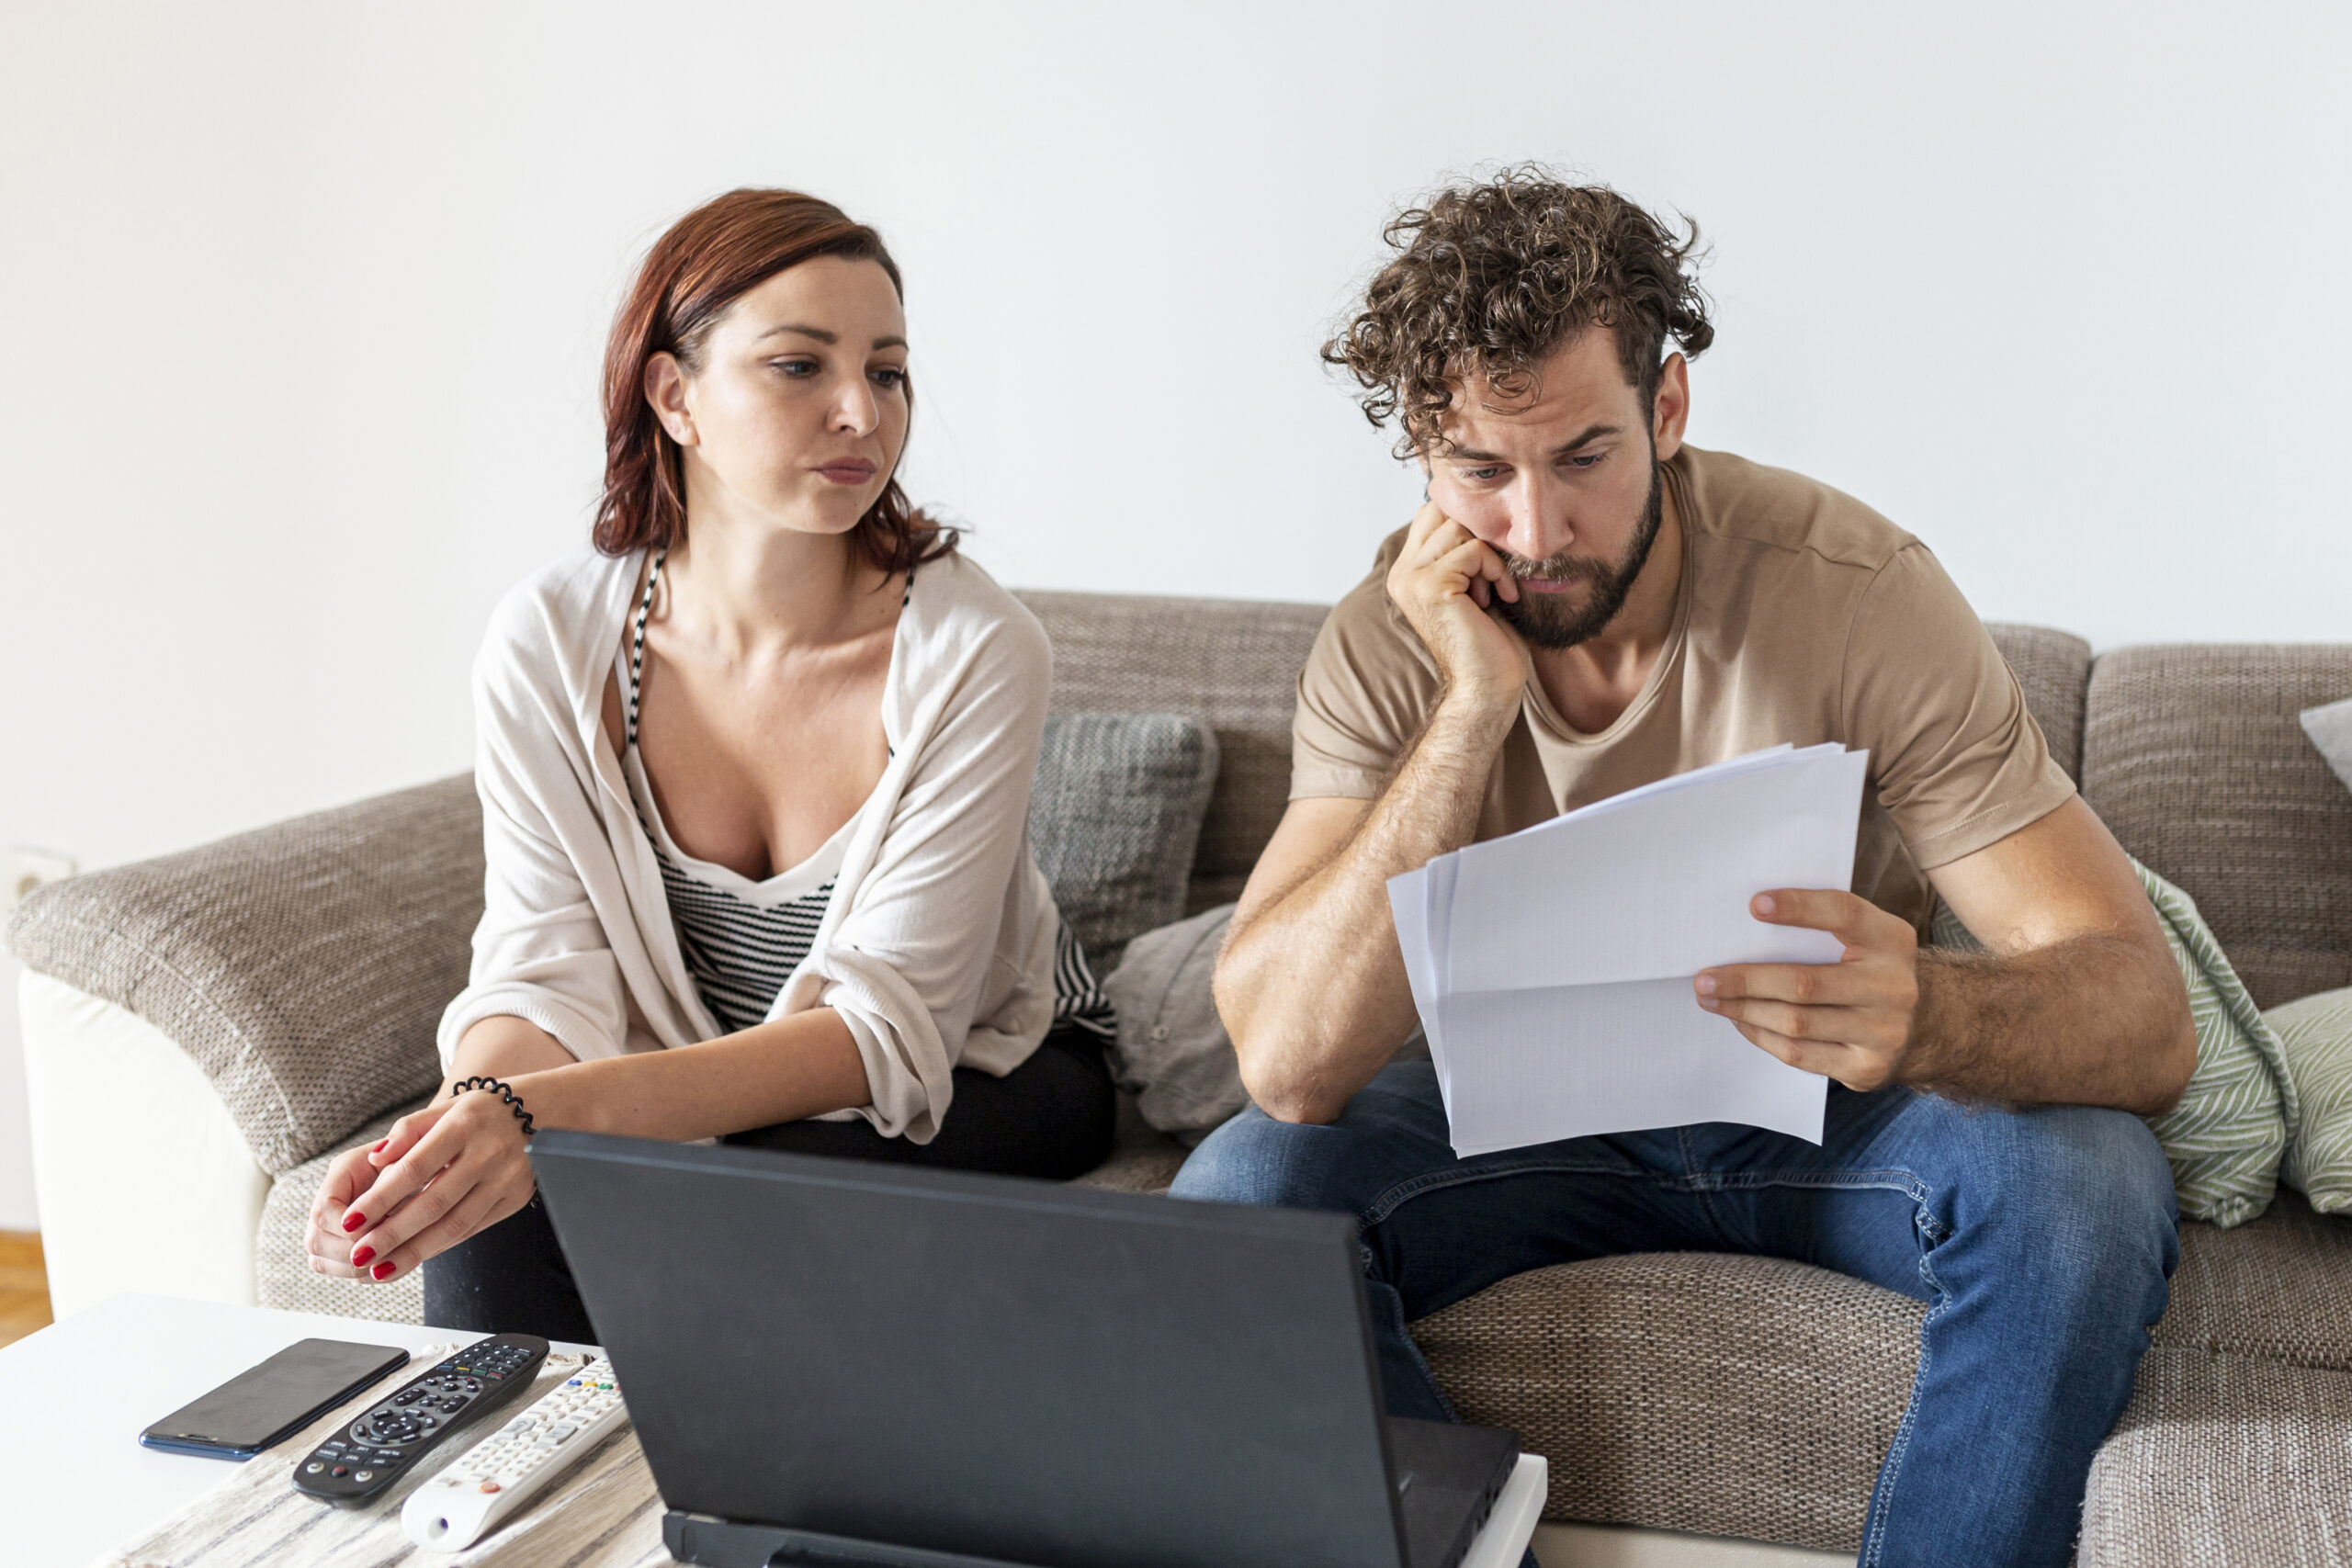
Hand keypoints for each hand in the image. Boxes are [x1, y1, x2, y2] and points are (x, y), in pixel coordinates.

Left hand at [305, 1089, 538, 1283]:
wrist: (546, 1110)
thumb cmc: (483, 1111)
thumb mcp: (447, 1106)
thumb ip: (409, 1130)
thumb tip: (376, 1159)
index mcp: (463, 1125)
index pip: (415, 1167)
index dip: (381, 1197)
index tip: (349, 1221)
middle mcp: (487, 1153)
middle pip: (434, 1202)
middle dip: (392, 1233)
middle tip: (358, 1256)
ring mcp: (505, 1179)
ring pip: (455, 1223)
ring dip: (415, 1251)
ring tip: (381, 1270)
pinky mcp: (516, 1199)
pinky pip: (473, 1227)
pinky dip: (441, 1246)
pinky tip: (415, 1257)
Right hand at [1385, 502, 1529, 710]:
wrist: (1488, 687)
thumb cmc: (1489, 640)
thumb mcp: (1473, 584)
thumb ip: (1464, 549)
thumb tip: (1481, 509)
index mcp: (1407, 572)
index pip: (1431, 513)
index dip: (1467, 525)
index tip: (1488, 565)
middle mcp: (1402, 573)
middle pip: (1443, 511)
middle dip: (1478, 536)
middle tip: (1492, 577)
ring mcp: (1411, 579)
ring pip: (1459, 528)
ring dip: (1489, 558)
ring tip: (1493, 591)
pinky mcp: (1430, 585)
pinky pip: (1473, 550)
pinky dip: (1496, 570)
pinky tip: (1501, 597)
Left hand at [1693, 889, 1920, 1091]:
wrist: (1924, 1026)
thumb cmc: (1869, 969)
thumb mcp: (1865, 939)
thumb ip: (1822, 928)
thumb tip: (1746, 926)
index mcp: (1890, 939)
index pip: (1844, 914)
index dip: (1799, 907)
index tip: (1754, 905)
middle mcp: (1892, 986)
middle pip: (1806, 983)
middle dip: (1746, 981)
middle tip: (1704, 978)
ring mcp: (1883, 1031)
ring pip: (1797, 1023)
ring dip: (1744, 1010)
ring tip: (1711, 999)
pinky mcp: (1867, 1067)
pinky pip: (1800, 1054)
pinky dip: (1762, 1035)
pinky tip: (1740, 1020)